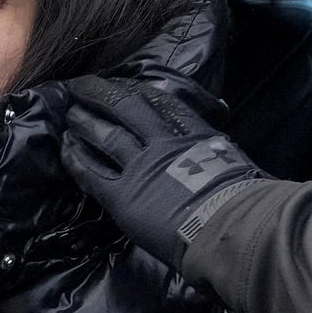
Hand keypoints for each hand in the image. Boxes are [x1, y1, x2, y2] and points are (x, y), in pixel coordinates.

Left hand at [61, 75, 261, 273]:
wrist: (232, 228)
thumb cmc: (246, 204)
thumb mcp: (238, 164)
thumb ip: (220, 156)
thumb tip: (224, 156)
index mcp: (195, 135)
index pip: (163, 102)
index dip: (138, 91)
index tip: (124, 84)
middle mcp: (163, 144)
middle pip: (126, 108)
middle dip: (101, 93)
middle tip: (81, 86)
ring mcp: (141, 169)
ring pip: (105, 135)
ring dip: (84, 121)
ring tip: (68, 111)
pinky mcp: (124, 197)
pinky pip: (92, 173)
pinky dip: (76, 157)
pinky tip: (65, 146)